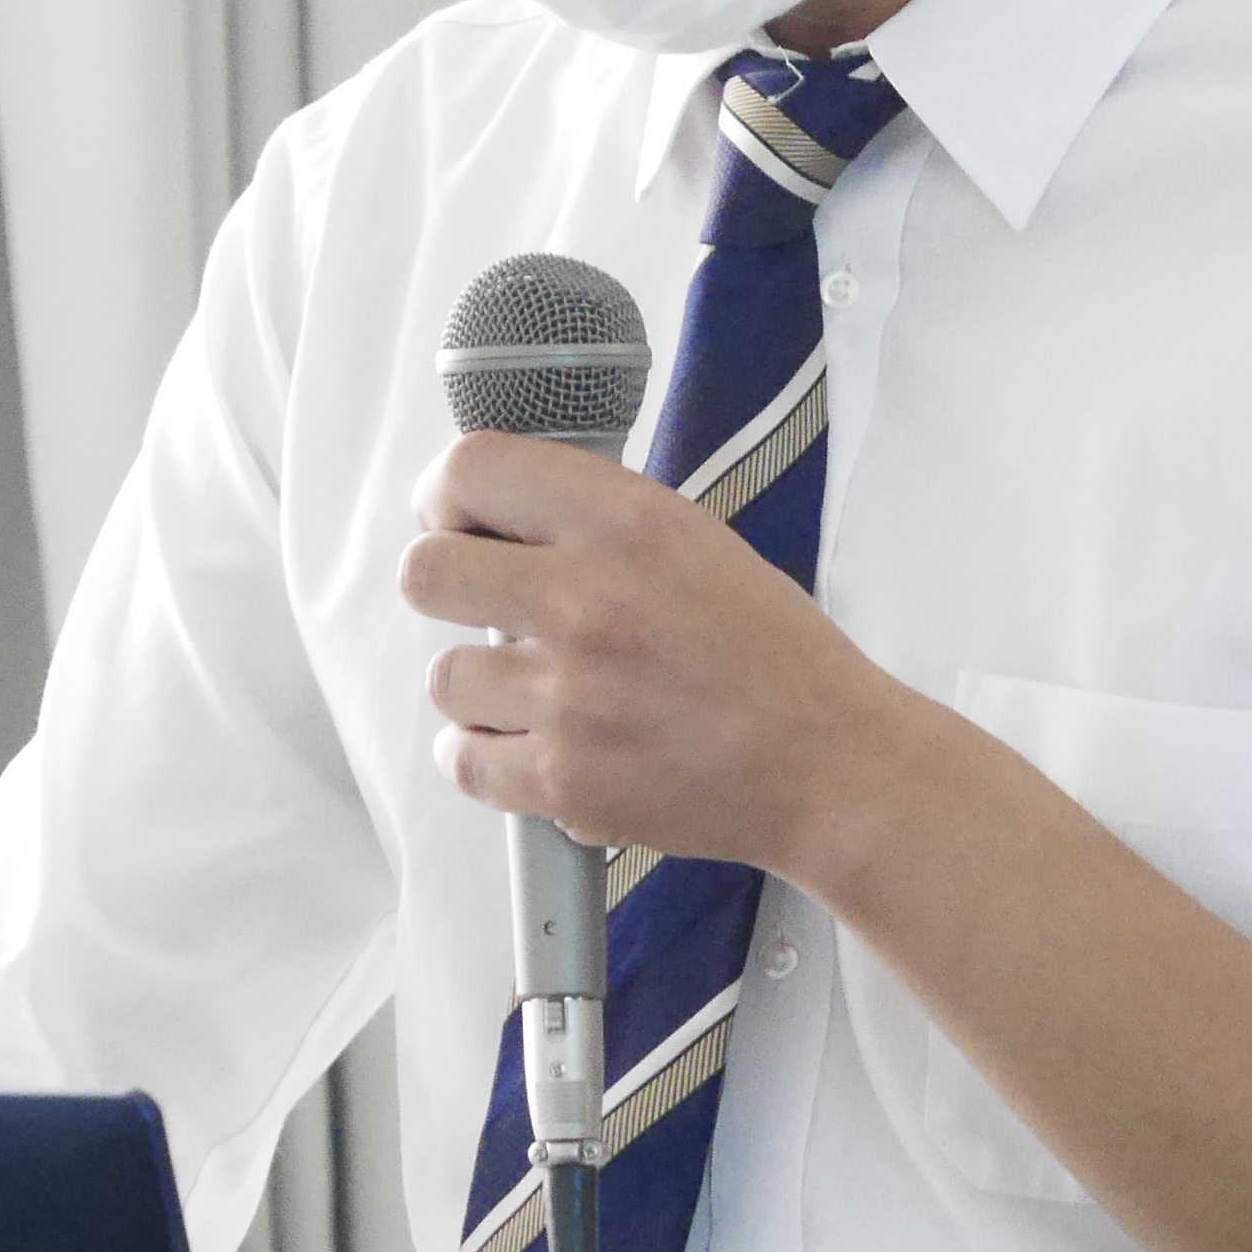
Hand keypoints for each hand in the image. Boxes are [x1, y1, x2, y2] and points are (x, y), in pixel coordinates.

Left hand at [400, 430, 930, 873]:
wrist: (826, 761)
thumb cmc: (773, 656)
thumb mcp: (696, 540)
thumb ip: (596, 520)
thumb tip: (502, 514)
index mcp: (627, 524)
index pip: (473, 472)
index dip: (446, 496)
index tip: (455, 517)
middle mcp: (588, 601)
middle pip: (426, 572)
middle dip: (448, 585)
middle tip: (485, 604)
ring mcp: (569, 696)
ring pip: (446, 676)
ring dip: (482, 684)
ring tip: (543, 689)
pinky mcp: (562, 779)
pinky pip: (463, 759)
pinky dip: (489, 755)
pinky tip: (537, 740)